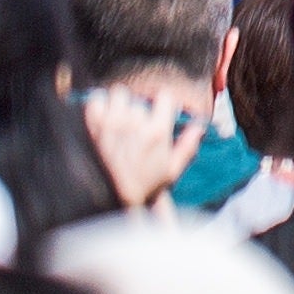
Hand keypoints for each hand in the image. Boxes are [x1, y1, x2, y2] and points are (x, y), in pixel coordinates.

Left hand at [78, 80, 207, 208]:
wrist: (114, 199)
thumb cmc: (146, 185)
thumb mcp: (173, 169)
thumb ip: (187, 146)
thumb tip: (199, 126)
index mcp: (157, 131)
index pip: (164, 96)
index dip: (164, 103)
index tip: (161, 112)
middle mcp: (135, 124)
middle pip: (139, 97)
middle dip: (139, 107)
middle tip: (137, 122)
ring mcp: (113, 125)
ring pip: (118, 94)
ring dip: (119, 103)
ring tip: (119, 116)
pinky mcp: (95, 129)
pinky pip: (95, 102)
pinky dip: (99, 105)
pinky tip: (103, 116)